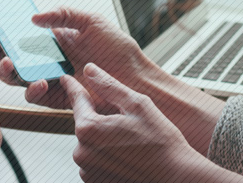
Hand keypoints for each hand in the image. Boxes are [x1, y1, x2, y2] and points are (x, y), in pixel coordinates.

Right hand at [0, 7, 151, 108]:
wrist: (136, 80)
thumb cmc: (118, 50)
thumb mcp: (92, 22)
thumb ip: (63, 14)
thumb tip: (33, 18)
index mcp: (51, 37)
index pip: (17, 27)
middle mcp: (45, 57)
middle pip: (9, 52)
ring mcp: (48, 78)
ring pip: (15, 76)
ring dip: (6, 70)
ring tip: (9, 63)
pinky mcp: (55, 97)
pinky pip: (33, 95)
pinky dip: (31, 89)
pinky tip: (38, 82)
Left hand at [62, 64, 240, 181]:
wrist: (176, 177)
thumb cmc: (161, 143)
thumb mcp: (138, 105)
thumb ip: (109, 86)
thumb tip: (90, 70)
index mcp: (89, 129)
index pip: (77, 100)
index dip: (73, 86)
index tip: (66, 78)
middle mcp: (82, 152)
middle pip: (85, 123)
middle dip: (100, 117)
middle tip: (127, 122)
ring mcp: (87, 170)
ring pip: (91, 143)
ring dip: (104, 138)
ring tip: (132, 142)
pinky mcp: (95, 181)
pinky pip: (95, 161)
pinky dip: (107, 155)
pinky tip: (128, 155)